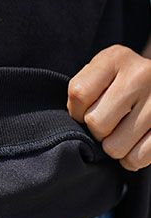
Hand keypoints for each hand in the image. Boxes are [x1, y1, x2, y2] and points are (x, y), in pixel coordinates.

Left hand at [67, 44, 150, 171]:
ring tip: (123, 133)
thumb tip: (75, 126)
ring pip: (114, 147)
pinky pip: (136, 159)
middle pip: (96, 123)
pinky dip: (131, 159)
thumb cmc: (120, 86)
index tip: (87, 110)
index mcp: (116, 58)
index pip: (79, 93)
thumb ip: (84, 93)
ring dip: (114, 147)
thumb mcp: (101, 76)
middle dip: (97, 131)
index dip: (77, 111)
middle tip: (108, 124)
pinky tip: (135, 144)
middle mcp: (141, 75)